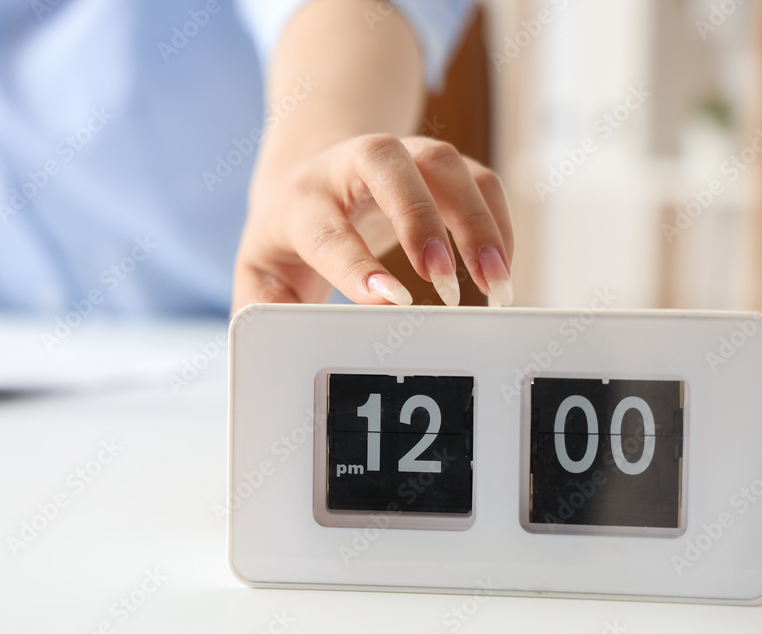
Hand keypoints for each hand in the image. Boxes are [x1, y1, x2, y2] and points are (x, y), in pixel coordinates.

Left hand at [231, 134, 513, 313]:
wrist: (308, 173)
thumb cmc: (288, 236)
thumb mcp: (260, 272)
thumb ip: (263, 312)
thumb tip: (279, 351)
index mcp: (302, 200)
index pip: (326, 229)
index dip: (357, 265)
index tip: (389, 302)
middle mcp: (349, 164)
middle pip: (387, 165)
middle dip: (420, 222)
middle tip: (444, 285)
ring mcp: (399, 155)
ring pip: (444, 164)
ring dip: (476, 222)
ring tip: (495, 284)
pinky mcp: (437, 163)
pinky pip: (478, 179)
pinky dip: (497, 221)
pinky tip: (501, 268)